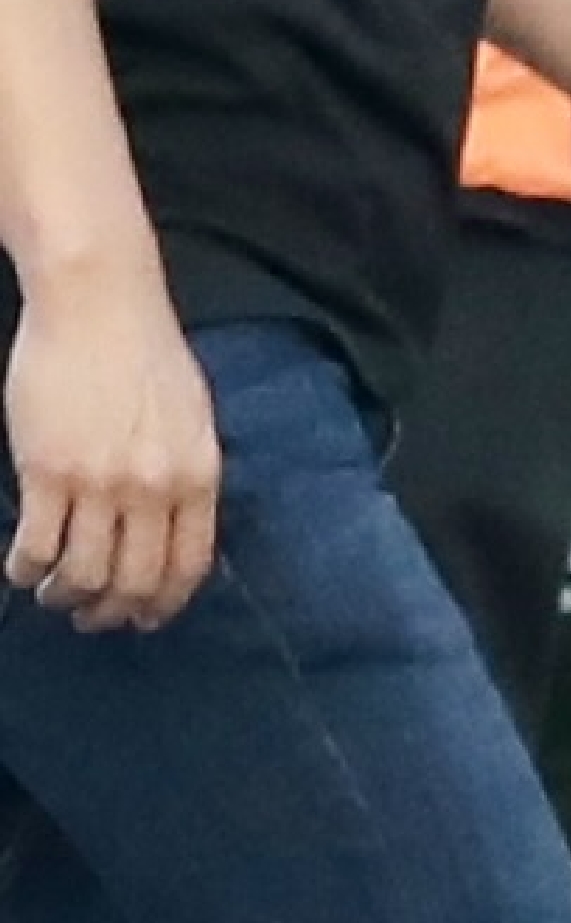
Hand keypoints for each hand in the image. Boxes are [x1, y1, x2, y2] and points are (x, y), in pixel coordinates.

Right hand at [3, 265, 218, 629]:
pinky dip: (25, 571)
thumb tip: (176, 527)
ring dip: (63, 597)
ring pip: (81, 576)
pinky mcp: (48, 474)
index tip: (144, 618)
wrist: (101, 303)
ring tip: (52, 592)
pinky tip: (21, 567)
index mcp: (198, 472)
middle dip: (111, 612)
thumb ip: (186, 472)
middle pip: (135, 582)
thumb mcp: (191, 416)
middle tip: (90, 617)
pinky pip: (35, 549)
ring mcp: (100, 483)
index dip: (164, 602)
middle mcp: (155, 486)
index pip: (189, 564)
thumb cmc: (145, 352)